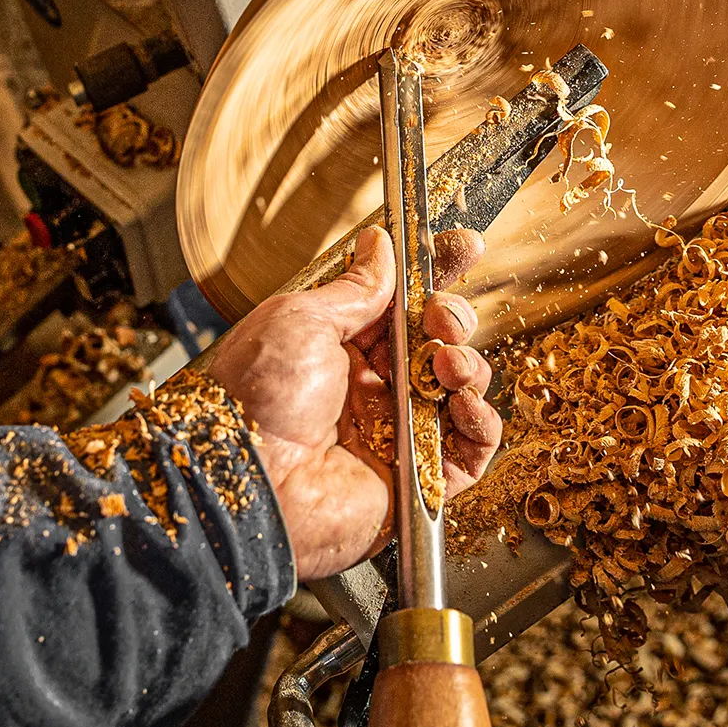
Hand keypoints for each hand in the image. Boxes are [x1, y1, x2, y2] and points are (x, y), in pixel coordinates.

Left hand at [208, 226, 503, 580]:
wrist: (247, 481)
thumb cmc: (254, 398)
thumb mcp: (300, 318)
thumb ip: (354, 289)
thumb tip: (379, 245)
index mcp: (338, 349)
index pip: (399, 305)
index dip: (434, 274)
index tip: (464, 246)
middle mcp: (368, 390)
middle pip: (435, 343)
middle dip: (451, 319)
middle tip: (442, 317)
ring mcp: (393, 435)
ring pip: (457, 391)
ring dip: (466, 366)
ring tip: (448, 361)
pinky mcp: (413, 481)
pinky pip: (467, 453)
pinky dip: (480, 424)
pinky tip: (465, 403)